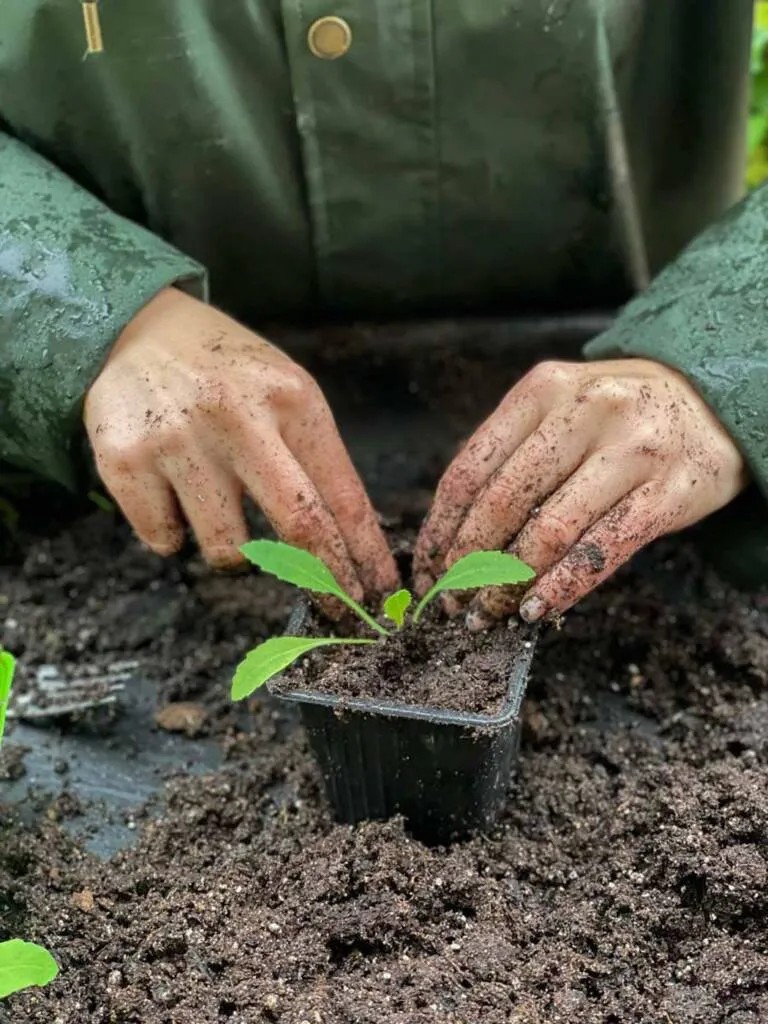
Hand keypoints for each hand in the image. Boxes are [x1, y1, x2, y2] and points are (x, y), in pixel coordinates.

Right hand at [85, 288, 397, 604]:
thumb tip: (347, 542)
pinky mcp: (125, 462)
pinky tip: (171, 491)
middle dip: (328, 581)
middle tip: (339, 609)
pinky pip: (165, 540)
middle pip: (299, 526)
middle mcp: (238, 418)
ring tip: (221, 508)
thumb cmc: (226, 374)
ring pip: (228, 549)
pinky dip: (174, 532)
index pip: (342, 493)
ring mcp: (179, 442)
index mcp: (291, 399)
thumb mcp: (282, 390)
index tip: (381, 589)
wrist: (135, 331)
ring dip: (235, 552)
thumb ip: (312, 454)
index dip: (365, 551)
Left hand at [415, 359, 747, 625]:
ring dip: (507, 585)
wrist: (716, 401)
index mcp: (544, 389)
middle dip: (467, 564)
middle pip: (502, 503)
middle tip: (451, 601)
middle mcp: (587, 411)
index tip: (426, 568)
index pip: (470, 469)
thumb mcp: (560, 406)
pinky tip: (535, 610)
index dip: (441, 529)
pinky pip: (602, 552)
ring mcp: (634, 451)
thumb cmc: (621, 413)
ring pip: (549, 533)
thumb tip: (453, 534)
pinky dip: (561, 588)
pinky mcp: (671, 493)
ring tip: (486, 615)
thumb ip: (512, 453)